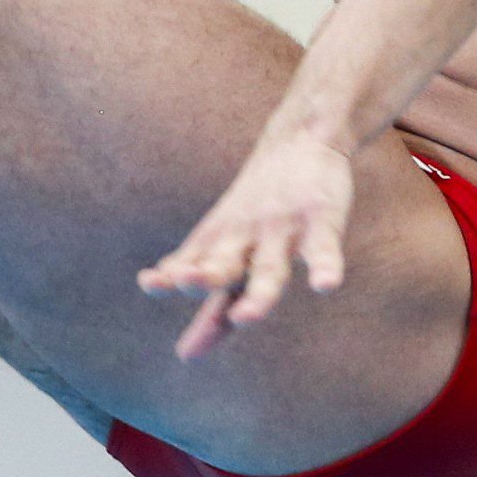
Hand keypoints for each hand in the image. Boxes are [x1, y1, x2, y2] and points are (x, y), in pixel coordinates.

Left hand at [140, 130, 357, 360]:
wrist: (299, 139)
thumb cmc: (257, 202)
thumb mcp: (225, 237)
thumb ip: (205, 287)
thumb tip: (178, 337)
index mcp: (222, 248)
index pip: (196, 279)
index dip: (173, 287)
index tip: (151, 291)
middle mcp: (246, 241)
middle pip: (222, 269)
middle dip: (204, 278)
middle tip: (188, 282)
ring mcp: (282, 230)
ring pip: (269, 268)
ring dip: (257, 294)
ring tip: (246, 317)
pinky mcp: (320, 218)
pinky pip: (323, 248)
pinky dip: (325, 266)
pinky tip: (324, 286)